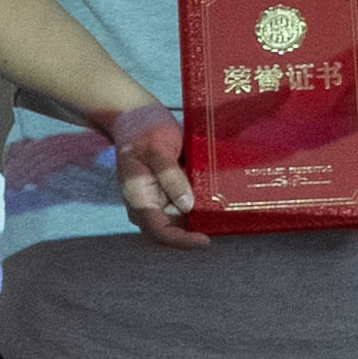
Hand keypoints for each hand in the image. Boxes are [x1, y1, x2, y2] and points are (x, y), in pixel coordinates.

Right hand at [105, 103, 211, 247]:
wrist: (135, 117)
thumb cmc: (143, 130)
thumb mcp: (158, 149)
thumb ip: (170, 177)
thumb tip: (187, 205)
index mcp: (138, 198)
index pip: (159, 231)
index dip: (182, 241)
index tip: (205, 240)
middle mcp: (146, 206)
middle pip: (171, 231)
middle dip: (194, 233)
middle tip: (221, 226)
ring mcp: (156, 201)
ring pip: (179, 223)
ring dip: (198, 222)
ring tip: (222, 217)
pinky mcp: (166, 193)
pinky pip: (183, 208)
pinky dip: (198, 209)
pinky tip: (216, 204)